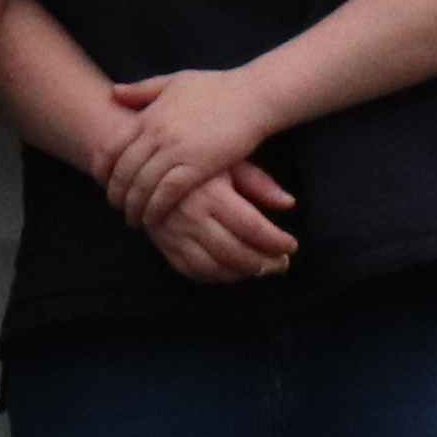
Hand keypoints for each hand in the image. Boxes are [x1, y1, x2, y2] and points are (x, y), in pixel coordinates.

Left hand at [94, 65, 284, 235]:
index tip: (101, 182)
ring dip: (133, 207)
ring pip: (142, 186)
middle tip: (116, 207)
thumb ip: (143, 90)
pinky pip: (167, 193)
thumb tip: (113, 93)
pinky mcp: (197, 166)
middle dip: (115, 194)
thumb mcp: (175, 81)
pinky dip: (155, 208)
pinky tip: (153, 218)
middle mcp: (157, 134)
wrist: (253, 97)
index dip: (101, 169)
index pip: (111, 147)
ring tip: (133, 218)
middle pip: (123, 172)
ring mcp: (176, 151)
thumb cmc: (217, 88)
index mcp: (149, 115)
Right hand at [134, 156, 300, 283]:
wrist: (145, 160)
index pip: (251, 227)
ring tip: (261, 269)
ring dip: (241, 274)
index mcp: (211, 194)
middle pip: (234, 252)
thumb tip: (289, 203)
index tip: (291, 245)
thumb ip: (260, 183)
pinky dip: (214, 277)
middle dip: (263, 263)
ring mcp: (174, 233)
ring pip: (212, 267)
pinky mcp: (163, 243)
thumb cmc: (197, 158)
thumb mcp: (230, 161)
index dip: (275, 241)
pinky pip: (189, 270)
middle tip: (281, 263)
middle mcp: (191, 217)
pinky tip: (232, 271)